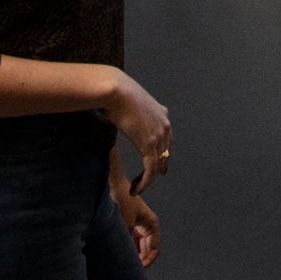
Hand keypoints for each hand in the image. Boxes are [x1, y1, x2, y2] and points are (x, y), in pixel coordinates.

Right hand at [103, 71, 170, 193]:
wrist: (115, 90)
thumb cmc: (114, 91)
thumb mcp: (127, 101)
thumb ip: (127, 110)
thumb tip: (113, 112)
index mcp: (161, 113)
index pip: (167, 138)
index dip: (162, 154)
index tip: (158, 165)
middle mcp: (164, 124)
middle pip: (165, 153)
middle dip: (157, 168)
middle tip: (147, 181)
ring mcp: (159, 135)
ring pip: (157, 165)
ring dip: (147, 179)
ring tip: (136, 188)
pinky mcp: (149, 145)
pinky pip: (150, 170)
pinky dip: (144, 183)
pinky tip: (136, 189)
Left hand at [111, 181, 162, 267]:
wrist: (112, 186)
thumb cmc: (121, 201)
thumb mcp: (126, 225)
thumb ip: (128, 243)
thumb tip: (128, 259)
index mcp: (151, 224)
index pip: (154, 249)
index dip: (148, 261)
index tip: (138, 269)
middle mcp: (146, 225)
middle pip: (146, 249)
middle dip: (140, 260)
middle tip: (130, 271)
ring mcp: (137, 225)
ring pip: (138, 246)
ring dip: (132, 254)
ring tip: (124, 263)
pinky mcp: (128, 224)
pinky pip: (130, 241)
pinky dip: (127, 247)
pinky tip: (119, 253)